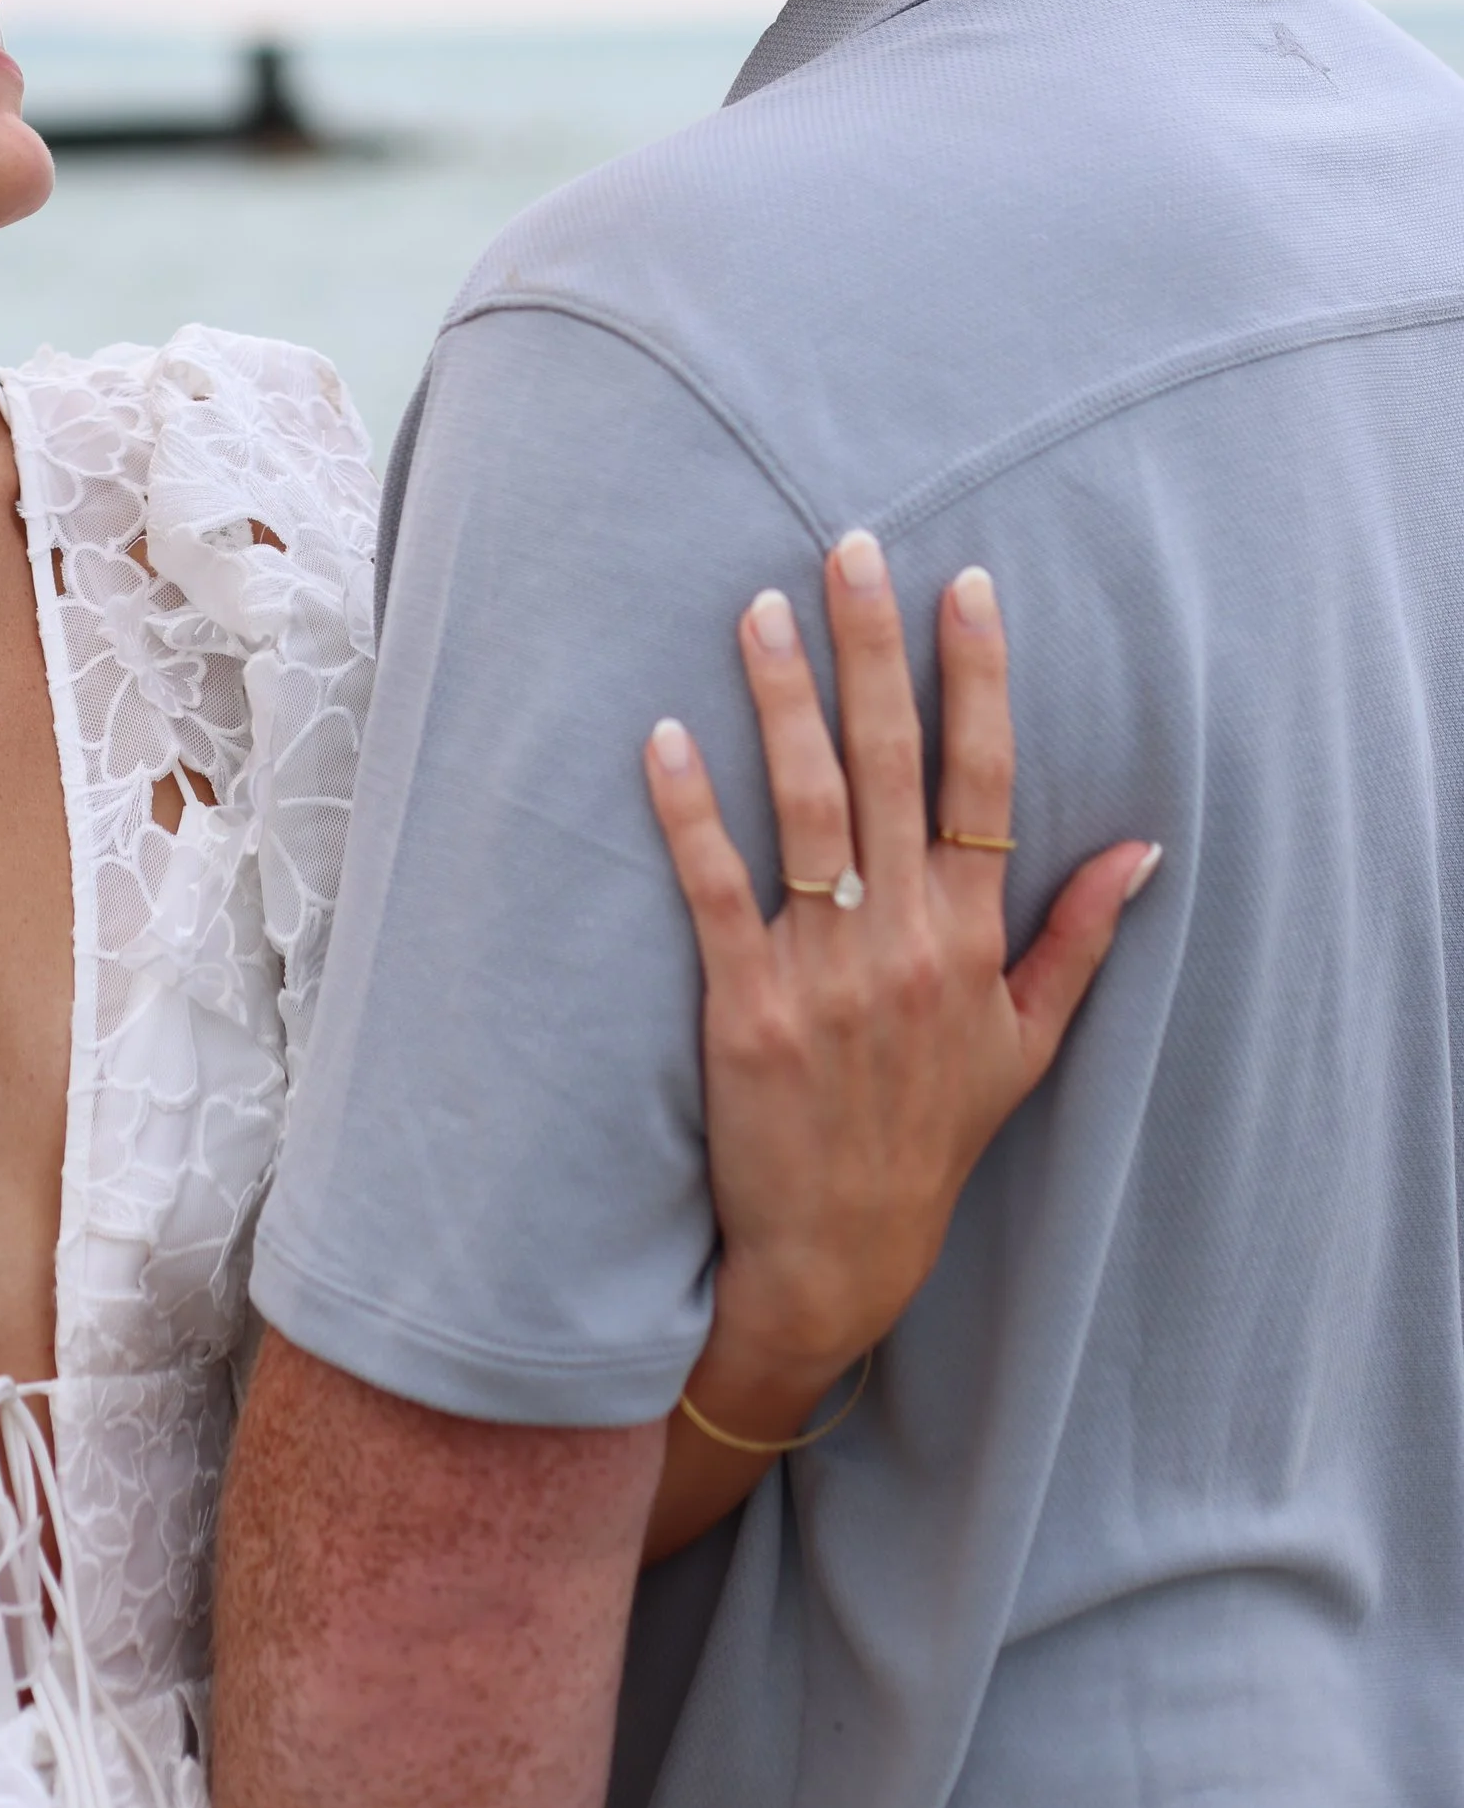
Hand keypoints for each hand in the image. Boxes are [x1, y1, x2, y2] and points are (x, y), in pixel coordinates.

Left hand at [637, 533, 1157, 1547]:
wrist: (838, 1258)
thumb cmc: (928, 1141)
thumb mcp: (1026, 1047)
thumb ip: (1076, 941)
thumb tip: (1141, 851)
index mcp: (971, 940)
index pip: (985, 784)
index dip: (978, 682)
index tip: (966, 588)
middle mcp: (905, 942)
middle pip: (892, 767)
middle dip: (871, 651)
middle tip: (846, 548)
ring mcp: (825, 973)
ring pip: (807, 810)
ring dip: (782, 702)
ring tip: (756, 609)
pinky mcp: (745, 1009)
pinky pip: (717, 891)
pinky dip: (691, 812)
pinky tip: (666, 737)